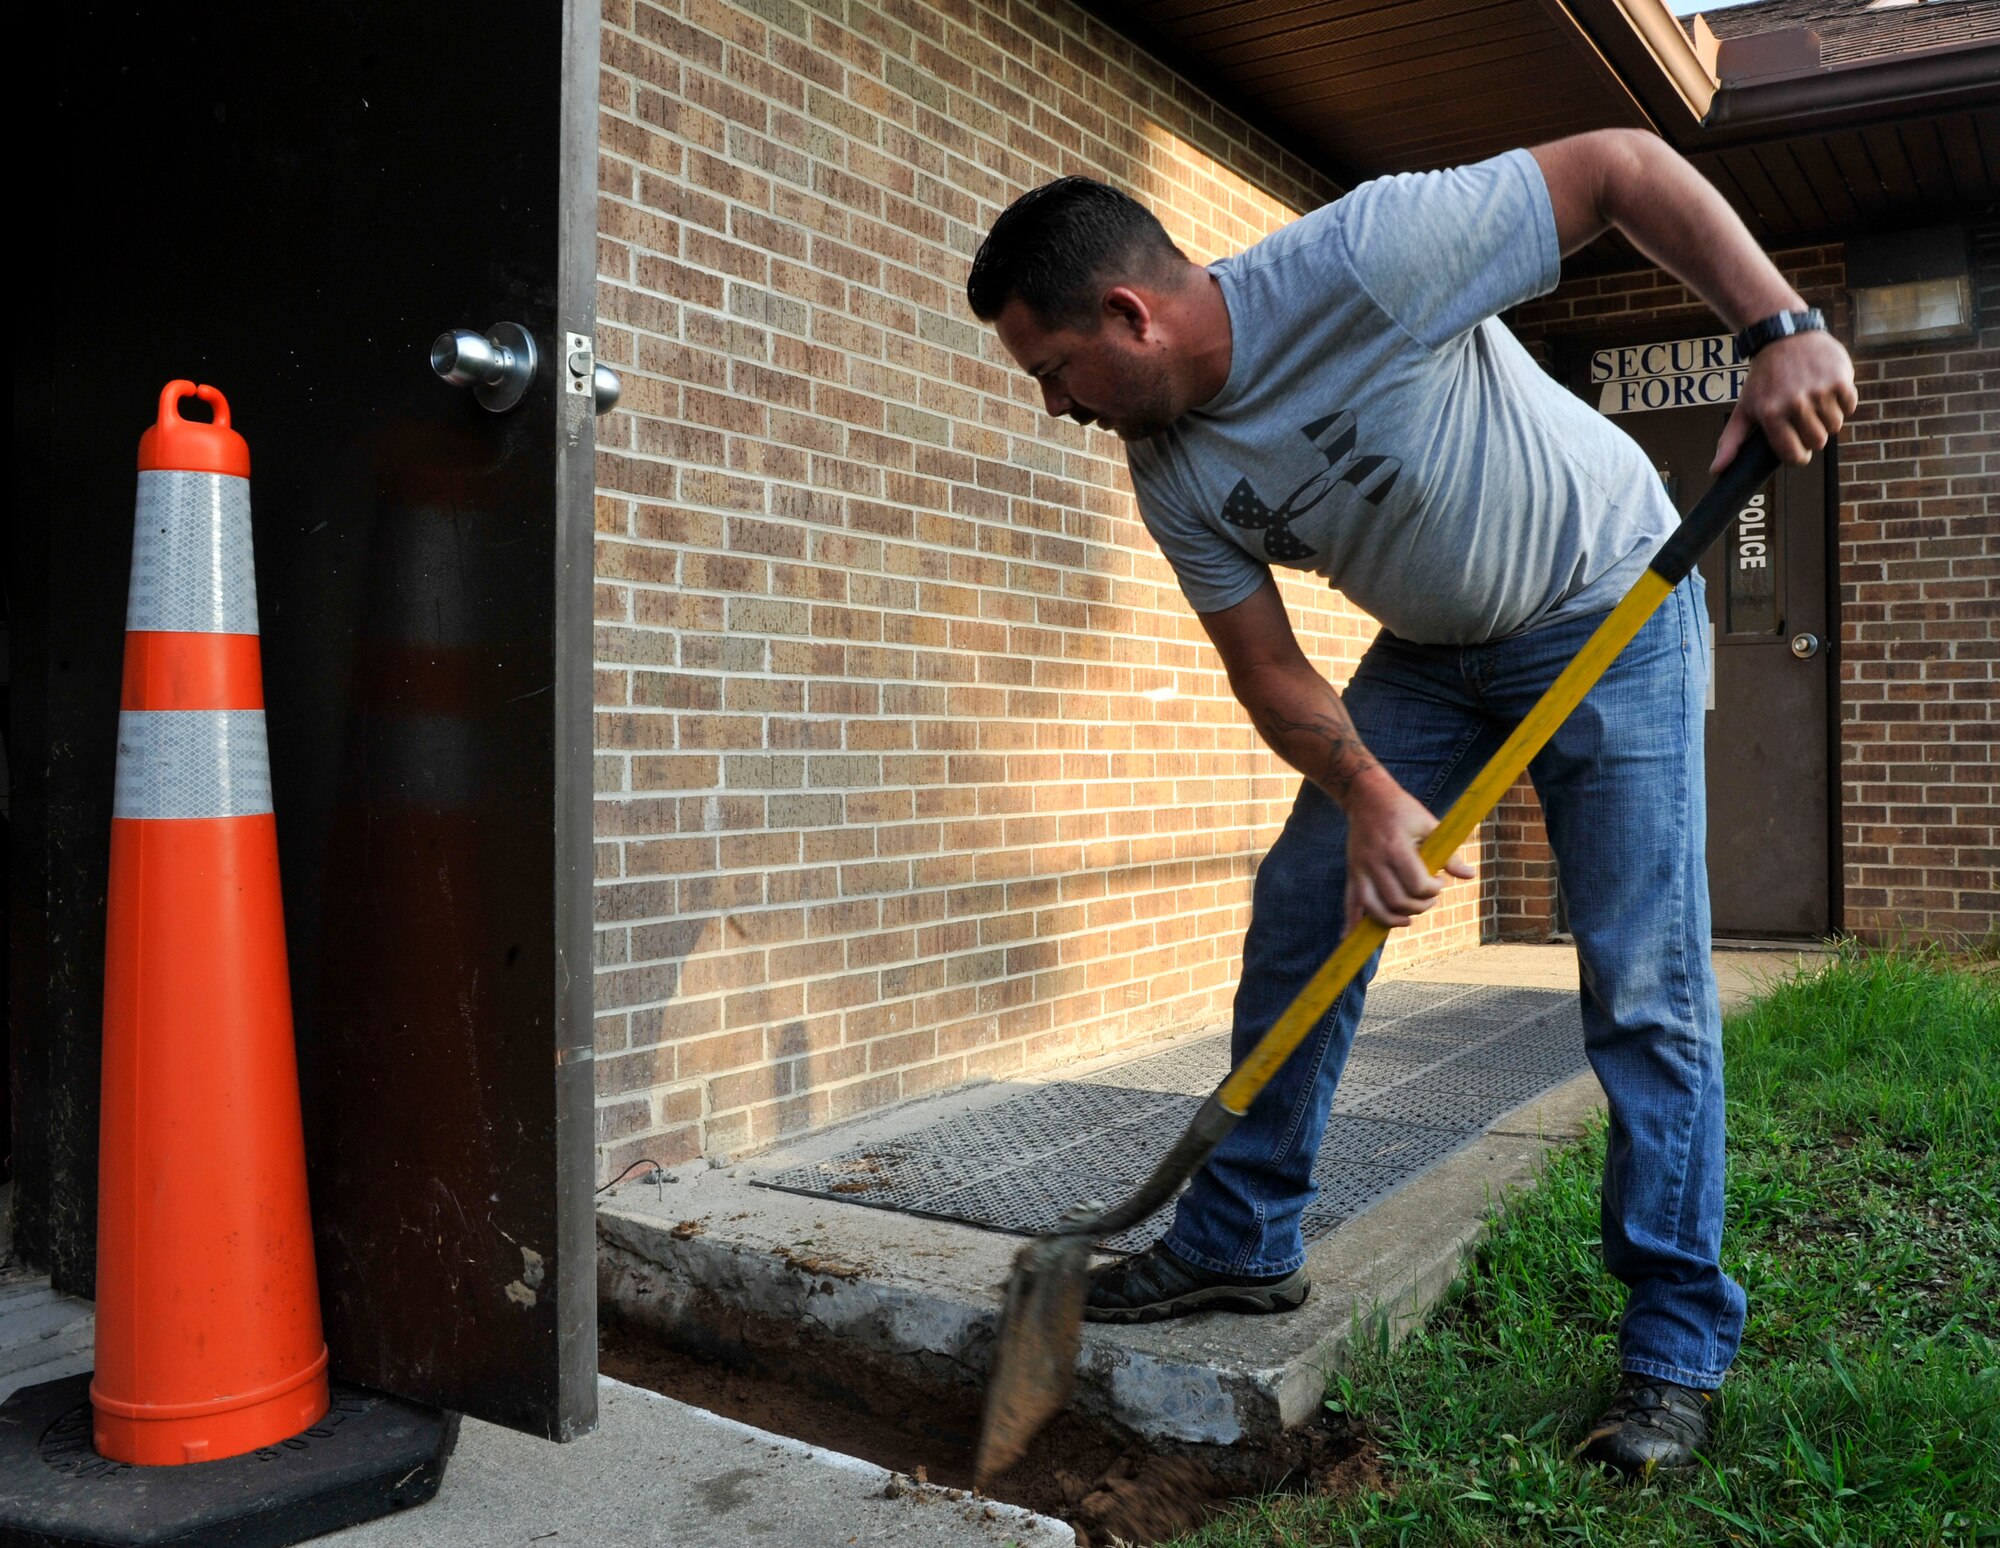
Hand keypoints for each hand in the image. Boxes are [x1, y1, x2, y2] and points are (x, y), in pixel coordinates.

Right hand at [1342, 769, 1476, 930]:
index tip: (1439, 882)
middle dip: (1419, 906)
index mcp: (1396, 848)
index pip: (1416, 884)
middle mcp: (1374, 861)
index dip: (1433, 890)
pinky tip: (1349, 937)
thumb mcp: (1429, 825)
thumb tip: (1470, 875)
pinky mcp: (1352, 872)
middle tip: (1430, 898)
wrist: (1366, 797)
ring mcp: (1360, 868)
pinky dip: (1350, 922)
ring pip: (1374, 907)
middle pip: (1397, 900)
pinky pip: (1349, 902)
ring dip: (1393, 919)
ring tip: (1409, 917)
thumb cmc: (1403, 810)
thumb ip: (1448, 853)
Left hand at [1712, 329, 1856, 470]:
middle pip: (1817, 442)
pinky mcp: (1840, 379)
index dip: (1798, 455)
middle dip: (1812, 436)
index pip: (1794, 455)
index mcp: (1771, 414)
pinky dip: (1843, 402)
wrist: (1785, 337)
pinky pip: (1850, 406)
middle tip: (1804, 419)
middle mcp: (1796, 403)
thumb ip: (1730, 441)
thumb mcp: (1744, 408)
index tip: (1797, 448)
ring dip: (1827, 419)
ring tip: (1814, 402)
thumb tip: (1715, 471)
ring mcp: (1820, 391)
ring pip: (1835, 426)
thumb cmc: (1763, 379)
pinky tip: (1827, 389)